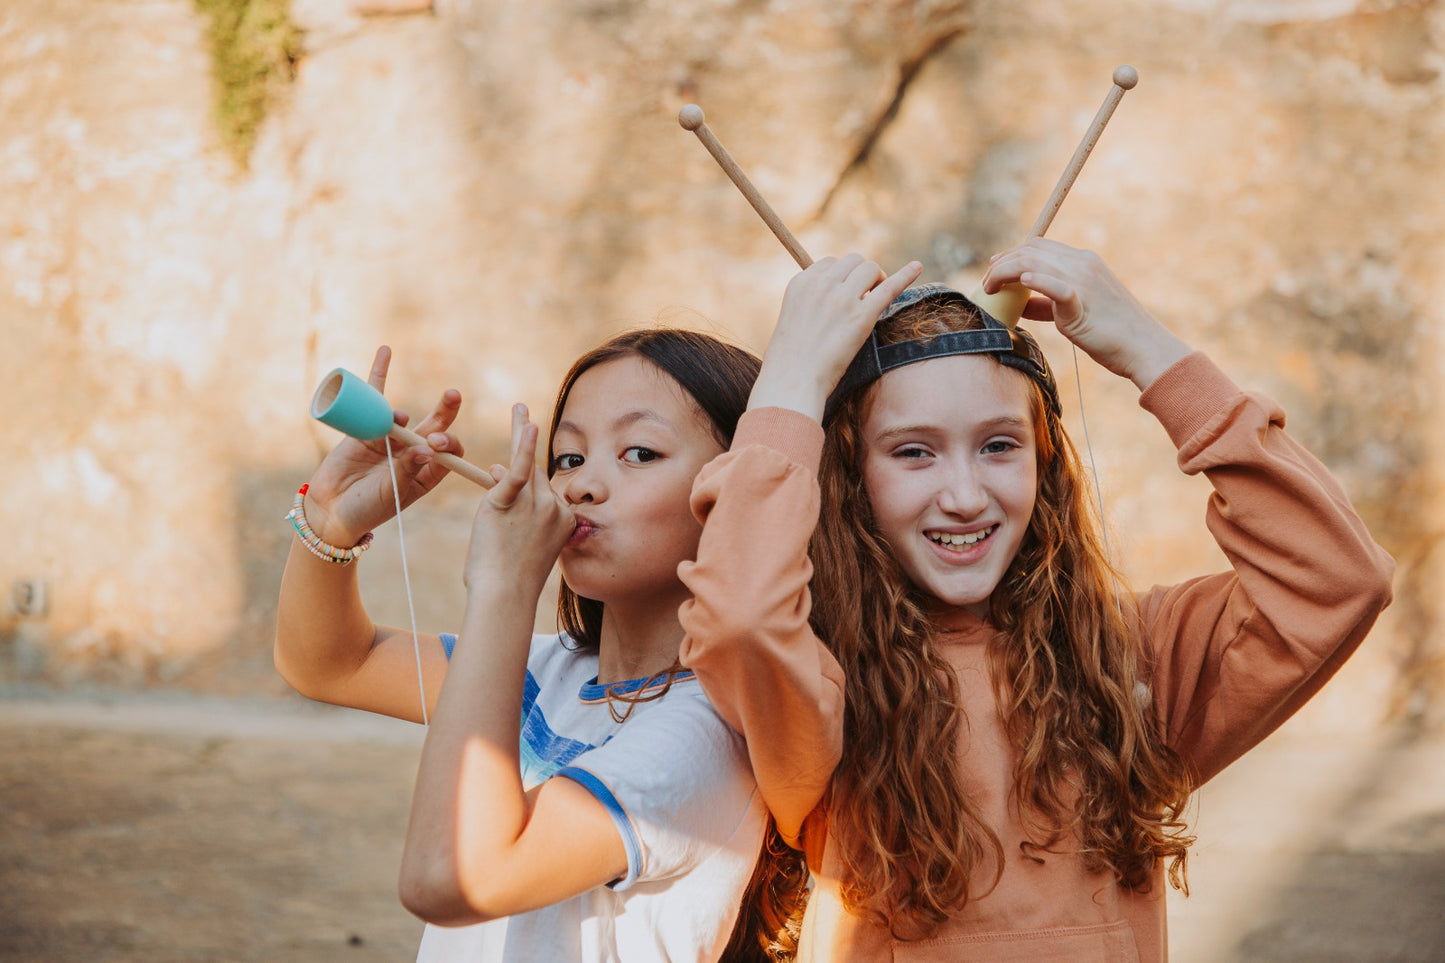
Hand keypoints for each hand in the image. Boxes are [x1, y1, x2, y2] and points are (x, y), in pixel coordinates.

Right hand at [303, 346, 467, 545]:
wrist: (330, 512)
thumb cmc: (366, 510)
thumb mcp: (391, 494)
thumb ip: (407, 470)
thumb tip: (427, 448)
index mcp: (427, 473)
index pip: (450, 452)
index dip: (447, 443)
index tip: (434, 443)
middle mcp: (412, 454)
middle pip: (435, 427)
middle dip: (445, 411)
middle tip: (452, 395)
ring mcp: (389, 441)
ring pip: (405, 416)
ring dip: (404, 414)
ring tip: (398, 422)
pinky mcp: (365, 430)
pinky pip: (374, 400)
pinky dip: (379, 376)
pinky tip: (386, 352)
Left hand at [463, 404, 574, 594]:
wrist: (504, 595)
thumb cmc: (509, 579)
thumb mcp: (523, 543)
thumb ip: (518, 510)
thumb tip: (497, 471)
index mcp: (566, 521)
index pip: (547, 491)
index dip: (529, 485)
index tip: (507, 476)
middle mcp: (555, 509)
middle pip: (537, 474)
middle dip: (524, 453)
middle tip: (521, 413)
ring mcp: (536, 505)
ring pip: (527, 465)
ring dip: (521, 433)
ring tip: (519, 408)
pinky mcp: (510, 502)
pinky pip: (519, 469)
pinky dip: (523, 443)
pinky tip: (526, 422)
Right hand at [750, 254, 923, 419]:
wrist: (793, 381)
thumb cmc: (790, 360)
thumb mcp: (793, 319)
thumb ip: (811, 303)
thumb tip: (832, 303)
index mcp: (801, 282)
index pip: (830, 263)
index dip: (842, 277)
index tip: (845, 293)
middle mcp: (821, 284)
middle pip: (853, 261)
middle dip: (862, 275)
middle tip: (865, 296)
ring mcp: (842, 298)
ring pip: (870, 269)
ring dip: (877, 280)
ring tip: (875, 299)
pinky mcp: (862, 316)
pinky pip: (889, 288)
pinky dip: (905, 275)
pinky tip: (917, 267)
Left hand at [981, 238, 1190, 389]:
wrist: (1143, 347)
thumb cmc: (1111, 333)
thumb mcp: (1077, 310)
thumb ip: (1048, 302)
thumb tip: (1020, 301)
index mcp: (1084, 261)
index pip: (1039, 245)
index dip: (1012, 253)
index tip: (994, 267)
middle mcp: (1082, 264)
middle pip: (1031, 250)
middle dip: (1002, 263)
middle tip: (986, 282)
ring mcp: (1083, 281)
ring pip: (1034, 263)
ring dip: (1005, 273)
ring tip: (991, 289)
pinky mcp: (1082, 303)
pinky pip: (1056, 286)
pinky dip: (1036, 281)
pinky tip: (1021, 284)